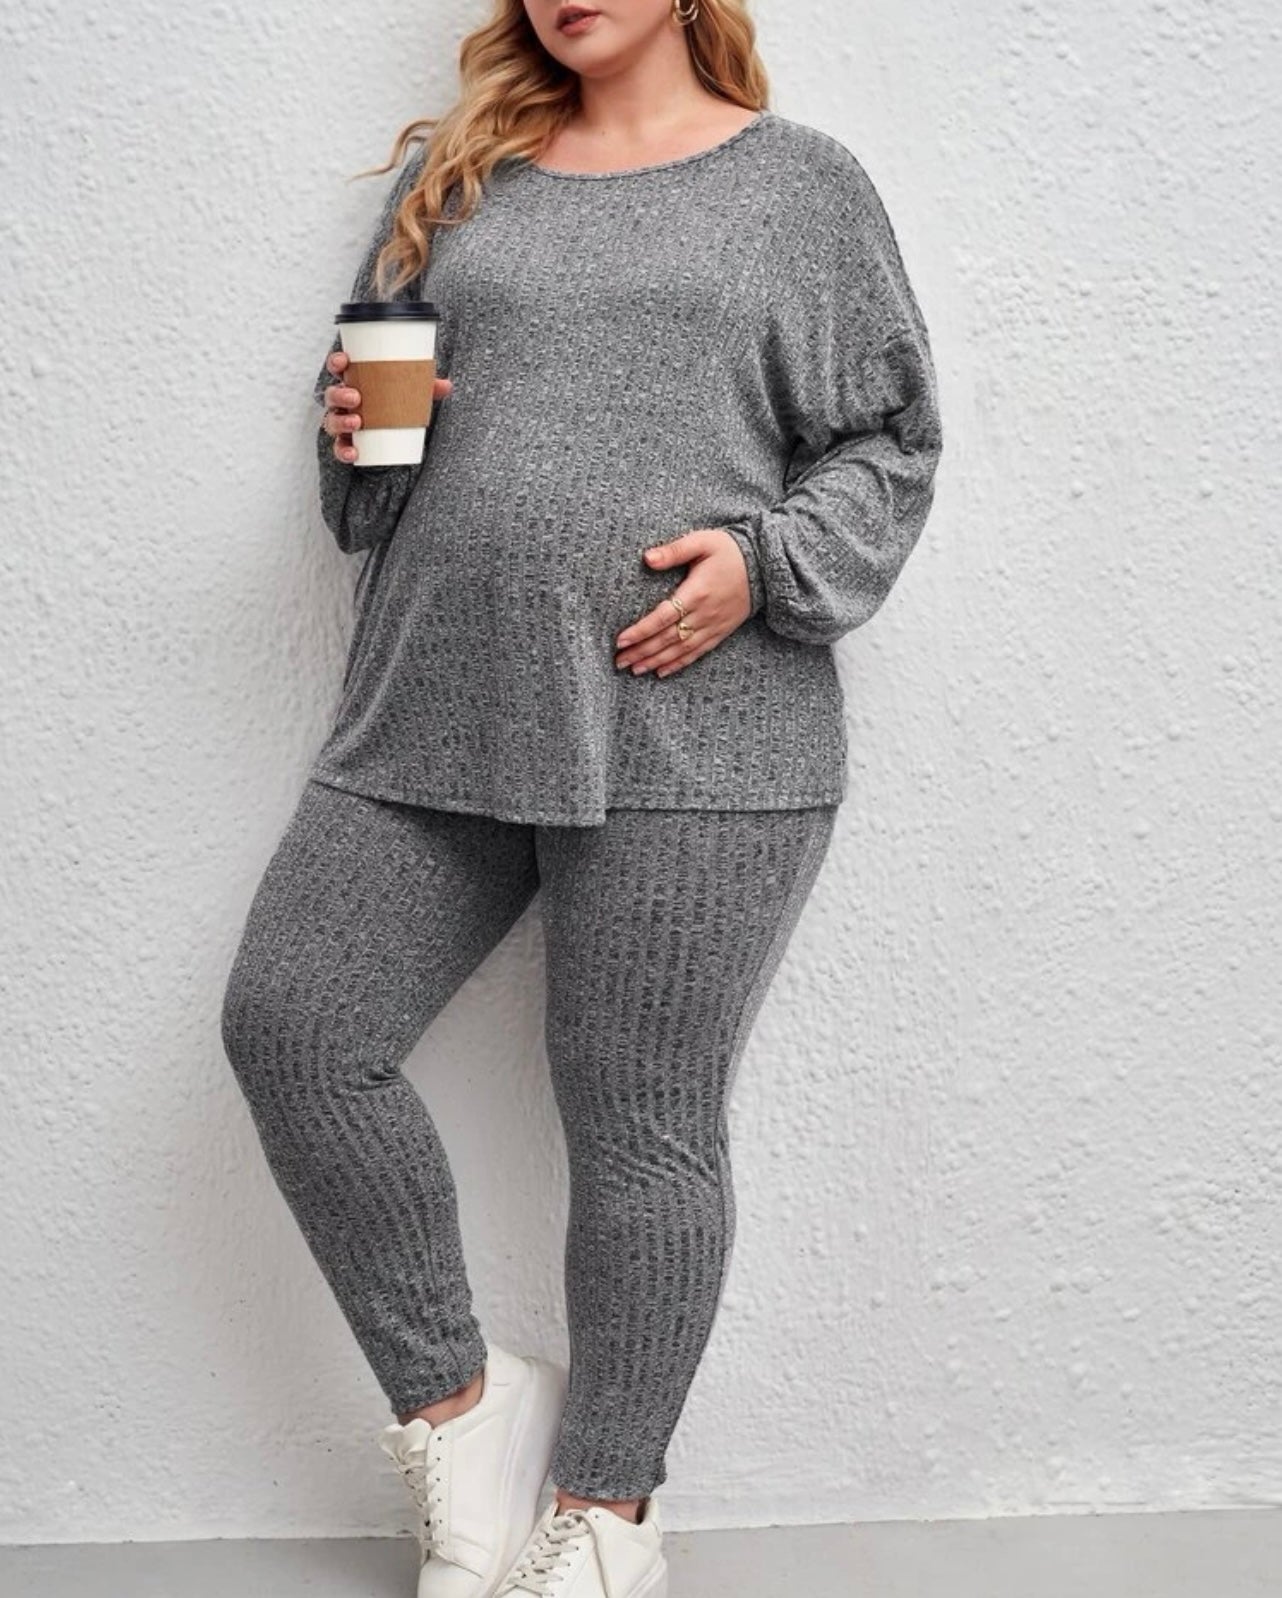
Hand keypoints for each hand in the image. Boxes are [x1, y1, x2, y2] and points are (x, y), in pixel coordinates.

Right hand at [322, 348, 453, 462]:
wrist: (393, 433)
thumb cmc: (395, 403)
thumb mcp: (410, 393)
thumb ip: (426, 388)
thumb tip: (447, 385)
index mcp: (354, 382)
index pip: (338, 368)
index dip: (336, 362)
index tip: (344, 361)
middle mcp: (342, 402)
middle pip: (331, 395)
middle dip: (340, 395)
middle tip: (356, 397)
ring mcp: (342, 422)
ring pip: (332, 421)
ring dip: (341, 421)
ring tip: (357, 422)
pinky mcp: (346, 442)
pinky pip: (339, 448)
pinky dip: (344, 451)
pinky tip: (354, 453)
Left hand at [614, 527, 753, 677]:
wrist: (764, 566)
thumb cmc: (729, 551)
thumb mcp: (702, 542)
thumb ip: (674, 550)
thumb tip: (647, 558)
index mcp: (697, 592)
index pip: (663, 617)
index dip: (641, 631)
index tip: (621, 640)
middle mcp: (704, 614)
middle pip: (668, 638)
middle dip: (642, 651)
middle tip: (619, 661)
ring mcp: (713, 626)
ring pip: (680, 650)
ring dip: (656, 661)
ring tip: (634, 669)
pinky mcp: (720, 632)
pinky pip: (697, 653)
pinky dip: (678, 664)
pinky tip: (661, 671)